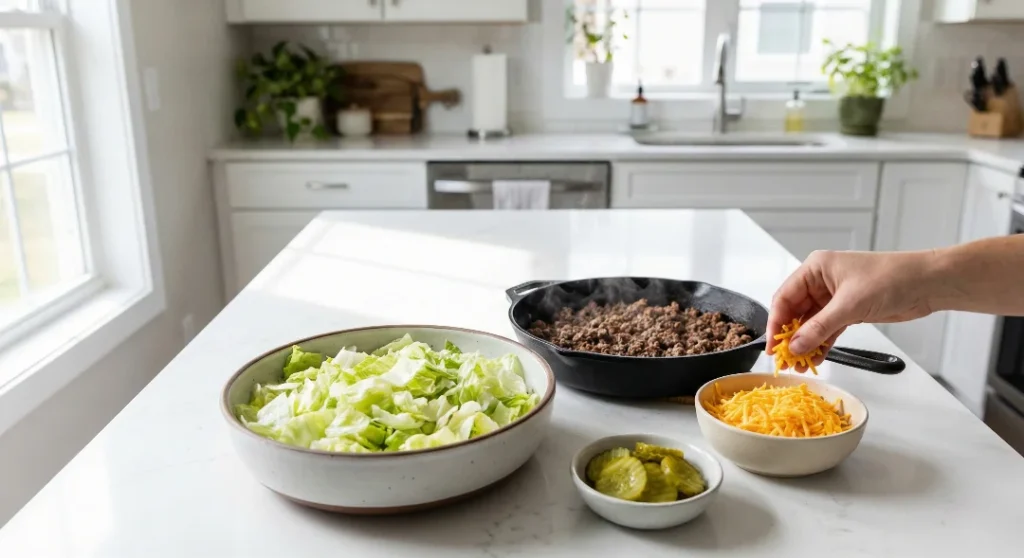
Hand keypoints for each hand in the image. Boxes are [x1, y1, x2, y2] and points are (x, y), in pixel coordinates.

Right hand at [767, 250, 937, 369]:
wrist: (927, 283)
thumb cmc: (890, 279)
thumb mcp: (849, 305)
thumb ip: (819, 328)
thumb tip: (795, 346)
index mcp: (815, 268)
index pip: (784, 297)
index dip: (776, 322)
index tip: (773, 346)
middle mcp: (821, 281)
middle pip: (795, 312)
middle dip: (790, 336)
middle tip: (785, 360)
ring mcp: (834, 297)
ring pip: (811, 323)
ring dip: (806, 343)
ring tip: (800, 364)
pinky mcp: (848, 310)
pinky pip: (827, 329)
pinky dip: (822, 343)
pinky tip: (817, 358)